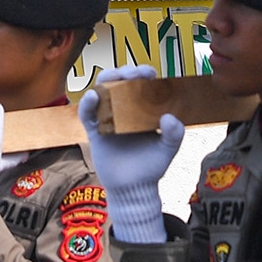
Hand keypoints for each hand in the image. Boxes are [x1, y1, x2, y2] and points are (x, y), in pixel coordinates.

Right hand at [77, 68, 177, 242]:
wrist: (134, 189)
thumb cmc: (151, 167)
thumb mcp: (168, 149)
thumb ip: (174, 134)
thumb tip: (169, 118)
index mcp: (142, 110)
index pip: (140, 84)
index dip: (142, 73)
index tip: (149, 73)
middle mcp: (123, 110)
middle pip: (119, 82)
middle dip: (124, 72)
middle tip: (133, 73)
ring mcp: (108, 119)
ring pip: (101, 91)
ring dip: (106, 80)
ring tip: (113, 78)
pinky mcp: (95, 131)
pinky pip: (87, 114)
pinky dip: (87, 104)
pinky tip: (93, 97)